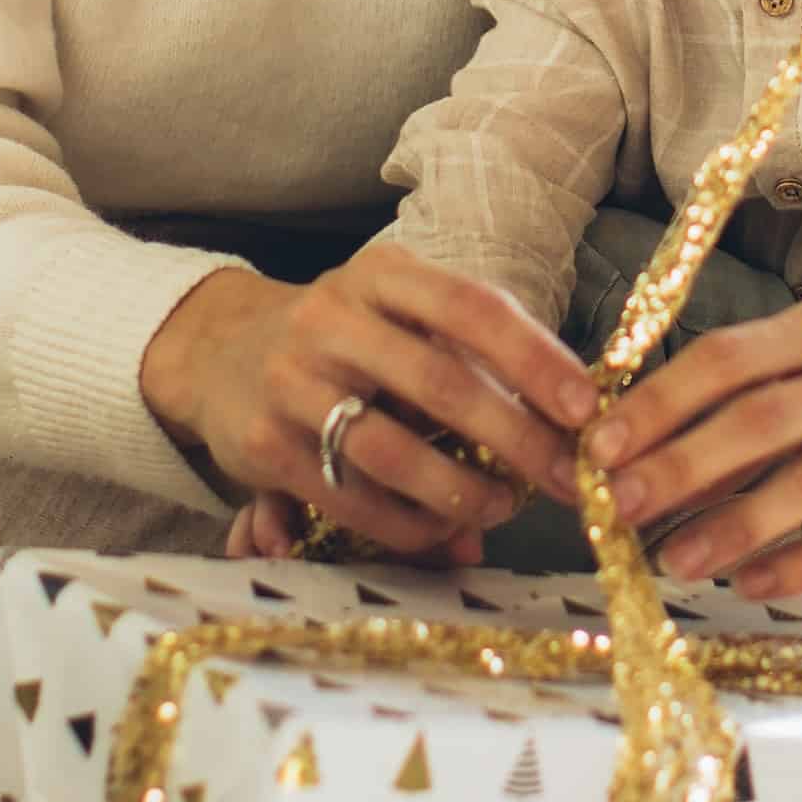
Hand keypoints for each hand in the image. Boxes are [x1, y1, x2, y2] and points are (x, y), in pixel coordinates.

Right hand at [141, 238, 593, 564]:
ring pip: (391, 451)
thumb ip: (468, 367)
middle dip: (515, 439)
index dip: (534, 357)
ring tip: (502, 507)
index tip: (584, 406)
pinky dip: (406, 524)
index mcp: (381, 274)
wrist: (216, 350)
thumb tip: (543, 450)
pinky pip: (349, 499)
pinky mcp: (263, 446)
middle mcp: (330, 318)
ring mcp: (290, 381)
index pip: (471, 306)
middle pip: (439, 382)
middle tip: (564, 478)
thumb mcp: (398, 319)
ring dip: (460, 491)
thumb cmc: (345, 339)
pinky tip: (442, 527)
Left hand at [580, 234, 801, 596]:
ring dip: (734, 525)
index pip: (728, 359)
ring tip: (674, 560)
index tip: (600, 446)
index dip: (659, 403)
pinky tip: (751, 583)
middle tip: (621, 508)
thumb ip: (757, 380)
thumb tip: (654, 442)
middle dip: (682, 466)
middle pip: (762, 419)